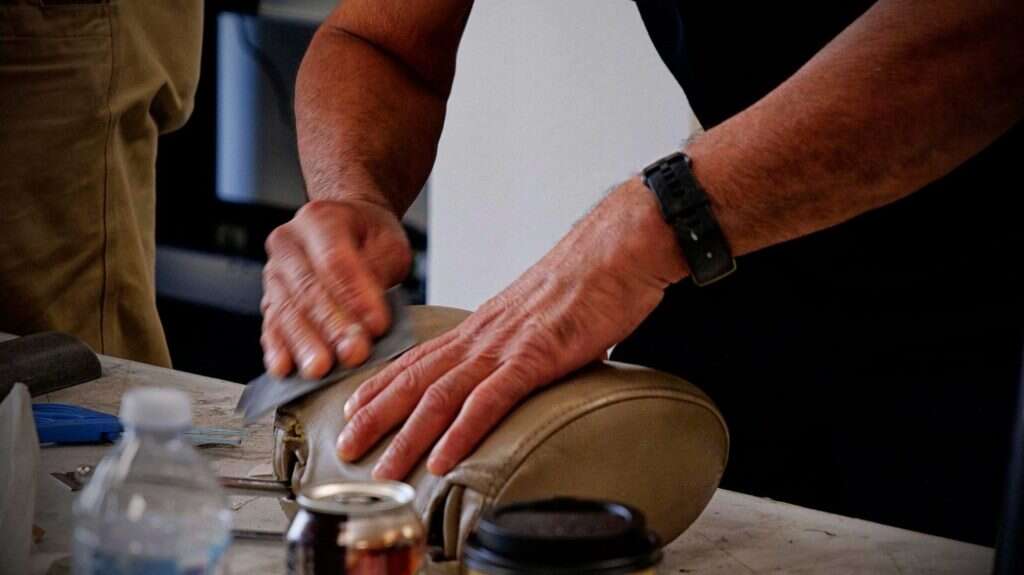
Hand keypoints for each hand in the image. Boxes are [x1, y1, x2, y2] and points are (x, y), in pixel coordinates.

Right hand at [261, 198, 411, 378]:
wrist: (348, 227)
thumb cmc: (370, 238)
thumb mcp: (389, 247)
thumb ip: (378, 276)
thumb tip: (370, 319)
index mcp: (321, 219)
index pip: (335, 260)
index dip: (356, 295)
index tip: (378, 325)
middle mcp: (289, 242)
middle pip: (308, 288)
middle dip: (332, 326)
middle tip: (352, 354)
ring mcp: (274, 271)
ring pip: (286, 310)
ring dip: (304, 343)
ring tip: (320, 369)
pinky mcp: (269, 298)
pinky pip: (270, 324)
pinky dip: (278, 348)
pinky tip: (284, 368)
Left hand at [337, 178, 687, 478]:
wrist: (619, 247)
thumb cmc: (589, 280)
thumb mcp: (542, 315)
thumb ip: (525, 347)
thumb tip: (527, 371)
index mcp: (483, 326)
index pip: (420, 359)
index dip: (382, 386)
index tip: (353, 410)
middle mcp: (483, 335)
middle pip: (416, 379)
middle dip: (376, 416)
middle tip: (345, 448)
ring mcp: (506, 345)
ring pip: (441, 395)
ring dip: (408, 436)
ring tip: (384, 468)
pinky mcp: (537, 355)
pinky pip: (490, 399)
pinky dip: (462, 432)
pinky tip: (443, 459)